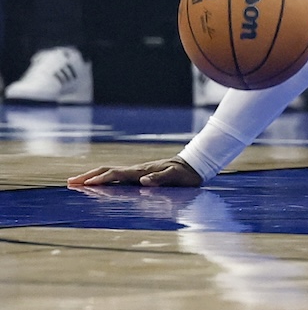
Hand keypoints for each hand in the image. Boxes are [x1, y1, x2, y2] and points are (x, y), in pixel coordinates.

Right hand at [67, 156, 203, 186]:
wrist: (194, 165)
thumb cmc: (186, 174)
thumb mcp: (176, 177)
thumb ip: (161, 179)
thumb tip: (143, 181)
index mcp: (141, 171)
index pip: (116, 175)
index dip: (101, 179)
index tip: (85, 185)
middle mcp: (136, 171)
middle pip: (107, 171)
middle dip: (88, 177)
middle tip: (69, 182)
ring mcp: (137, 172)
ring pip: (110, 173)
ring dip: (93, 177)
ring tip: (76, 182)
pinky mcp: (139, 175)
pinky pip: (117, 177)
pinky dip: (103, 179)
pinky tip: (98, 184)